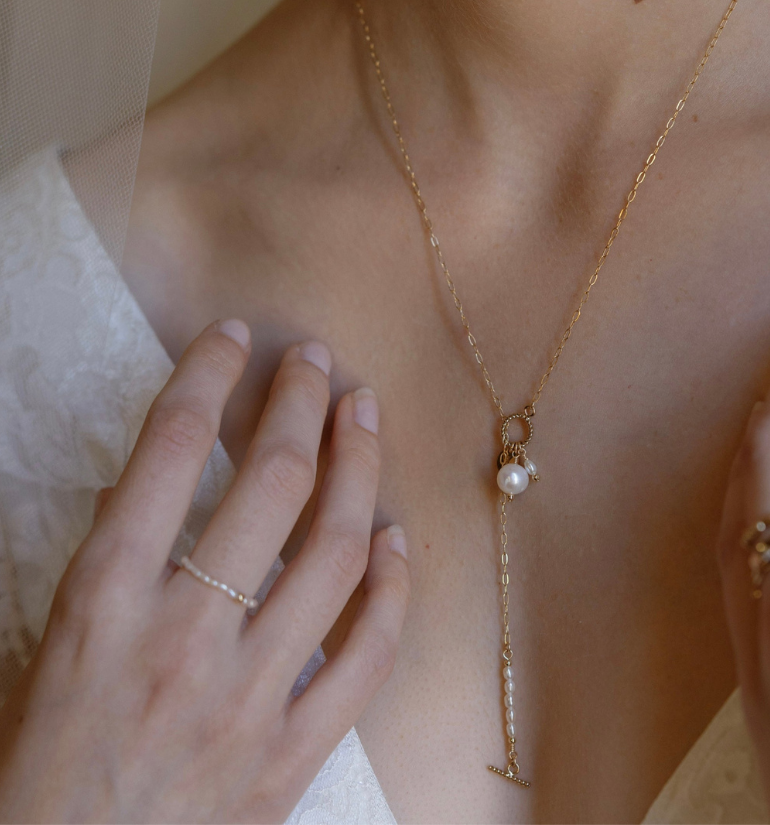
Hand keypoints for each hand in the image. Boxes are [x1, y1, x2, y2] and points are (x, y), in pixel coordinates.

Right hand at [0, 321, 408, 823]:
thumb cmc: (40, 765)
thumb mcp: (50, 643)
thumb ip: (111, 559)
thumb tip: (159, 478)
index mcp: (103, 603)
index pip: (168, 450)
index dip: (209, 374)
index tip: (236, 337)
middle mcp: (181, 636)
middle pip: (272, 482)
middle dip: (302, 402)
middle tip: (318, 363)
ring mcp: (246, 697)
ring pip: (335, 551)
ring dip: (359, 467)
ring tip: (363, 415)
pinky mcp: (289, 756)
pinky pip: (367, 656)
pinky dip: (392, 589)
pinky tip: (396, 540)